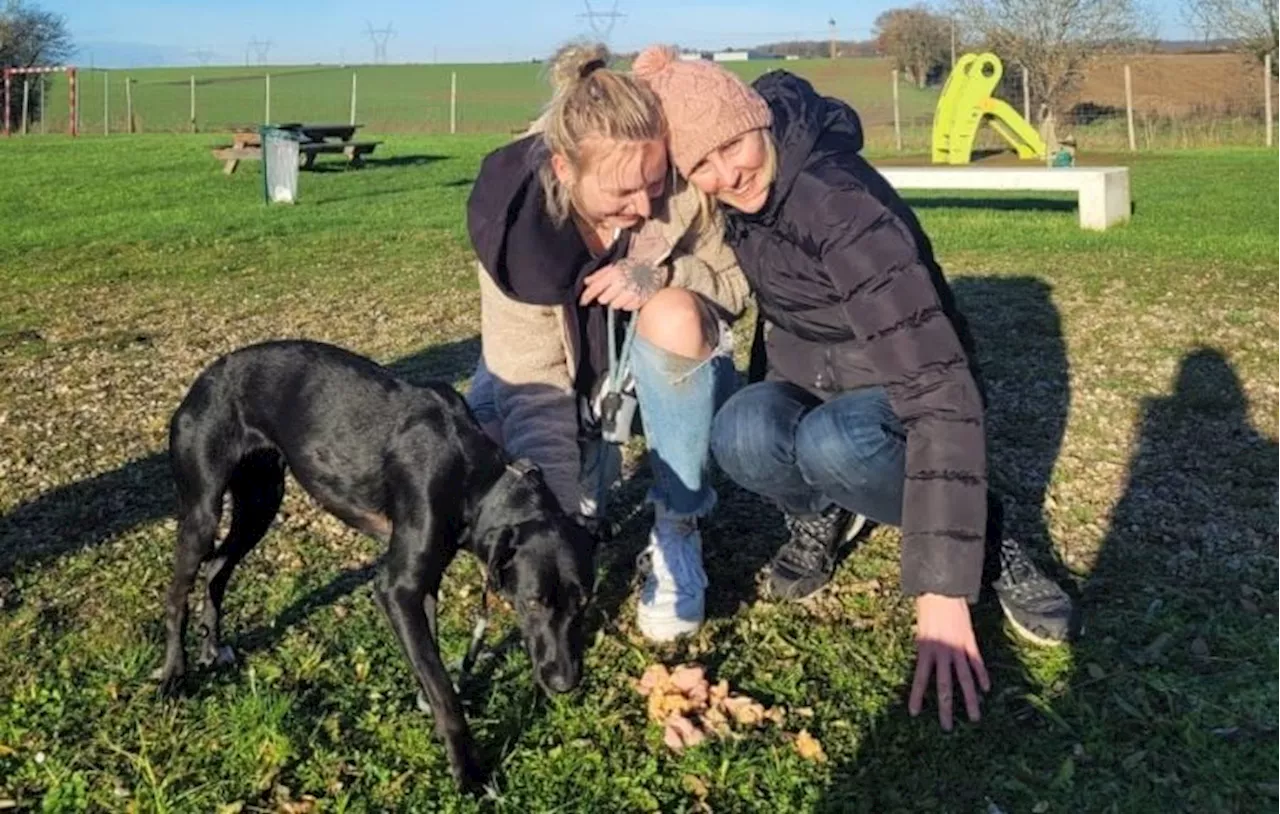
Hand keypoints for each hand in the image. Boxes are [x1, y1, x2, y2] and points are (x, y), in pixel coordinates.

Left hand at [579, 259, 666, 310]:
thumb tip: (586, 282)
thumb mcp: (616, 265)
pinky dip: (626, 304)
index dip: (587, 296)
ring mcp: (631, 293)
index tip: (583, 301)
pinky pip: (626, 308)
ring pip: (614, 305)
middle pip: (603, 299)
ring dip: (616, 301)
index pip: (595, 288)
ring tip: (623, 293)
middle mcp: (622, 283)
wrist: (655, 267)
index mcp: (614, 273)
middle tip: (611, 291)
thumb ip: (600, 274)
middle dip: (605, 297)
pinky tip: (630, 296)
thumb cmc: (634, 266)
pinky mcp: (639, 300)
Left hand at [908, 593, 989, 730]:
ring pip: (965, 680)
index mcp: (925, 649)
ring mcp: (958, 648)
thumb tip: (924, 665)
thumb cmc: (926, 608)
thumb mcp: (919, 630)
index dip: (917, 696)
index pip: (919, 678)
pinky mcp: (970, 642)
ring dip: (970, 700)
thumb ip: (923, 648)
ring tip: (974, 718)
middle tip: (946, 728)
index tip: (914, 713)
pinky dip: (982, 676)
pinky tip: (987, 689)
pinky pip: (977, 663)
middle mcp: (942, 652)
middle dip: (945, 708)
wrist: (942, 590)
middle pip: (945, 686)